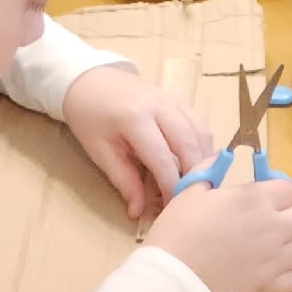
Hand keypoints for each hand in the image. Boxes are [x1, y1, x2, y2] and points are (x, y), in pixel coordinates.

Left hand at [62, 67, 214, 217]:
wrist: (88, 80)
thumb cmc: (89, 118)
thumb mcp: (100, 152)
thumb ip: (124, 181)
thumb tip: (138, 212)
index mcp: (135, 119)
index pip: (163, 159)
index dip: (171, 187)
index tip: (172, 208)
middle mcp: (159, 106)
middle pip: (189, 144)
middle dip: (194, 175)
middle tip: (191, 198)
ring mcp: (171, 99)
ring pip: (201, 132)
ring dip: (203, 160)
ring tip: (196, 183)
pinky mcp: (177, 98)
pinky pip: (199, 122)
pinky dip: (202, 144)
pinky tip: (196, 161)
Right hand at [147, 176, 291, 291]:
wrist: (172, 283)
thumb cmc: (177, 234)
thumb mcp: (188, 193)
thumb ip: (208, 172)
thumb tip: (220, 160)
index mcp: (254, 200)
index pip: (288, 189)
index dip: (276, 192)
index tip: (264, 199)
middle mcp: (274, 227)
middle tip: (274, 222)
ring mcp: (277, 260)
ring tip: (280, 247)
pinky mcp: (274, 288)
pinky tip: (281, 269)